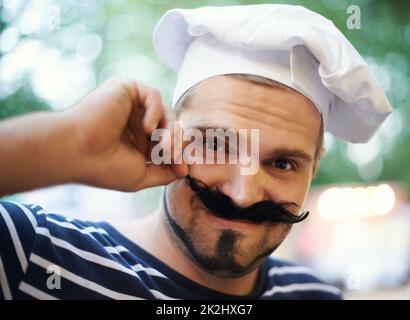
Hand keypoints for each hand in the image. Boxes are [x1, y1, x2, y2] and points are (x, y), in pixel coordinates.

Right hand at [69, 78, 187, 190]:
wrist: (78, 151)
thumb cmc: (105, 167)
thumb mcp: (141, 175)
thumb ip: (164, 172)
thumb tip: (185, 169)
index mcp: (138, 142)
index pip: (168, 142)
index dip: (179, 154)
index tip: (182, 169)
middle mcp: (136, 122)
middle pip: (171, 127)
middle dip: (178, 143)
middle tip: (174, 156)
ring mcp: (131, 106)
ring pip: (166, 112)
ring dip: (171, 130)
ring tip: (164, 146)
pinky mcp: (126, 89)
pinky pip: (153, 95)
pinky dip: (155, 111)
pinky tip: (146, 127)